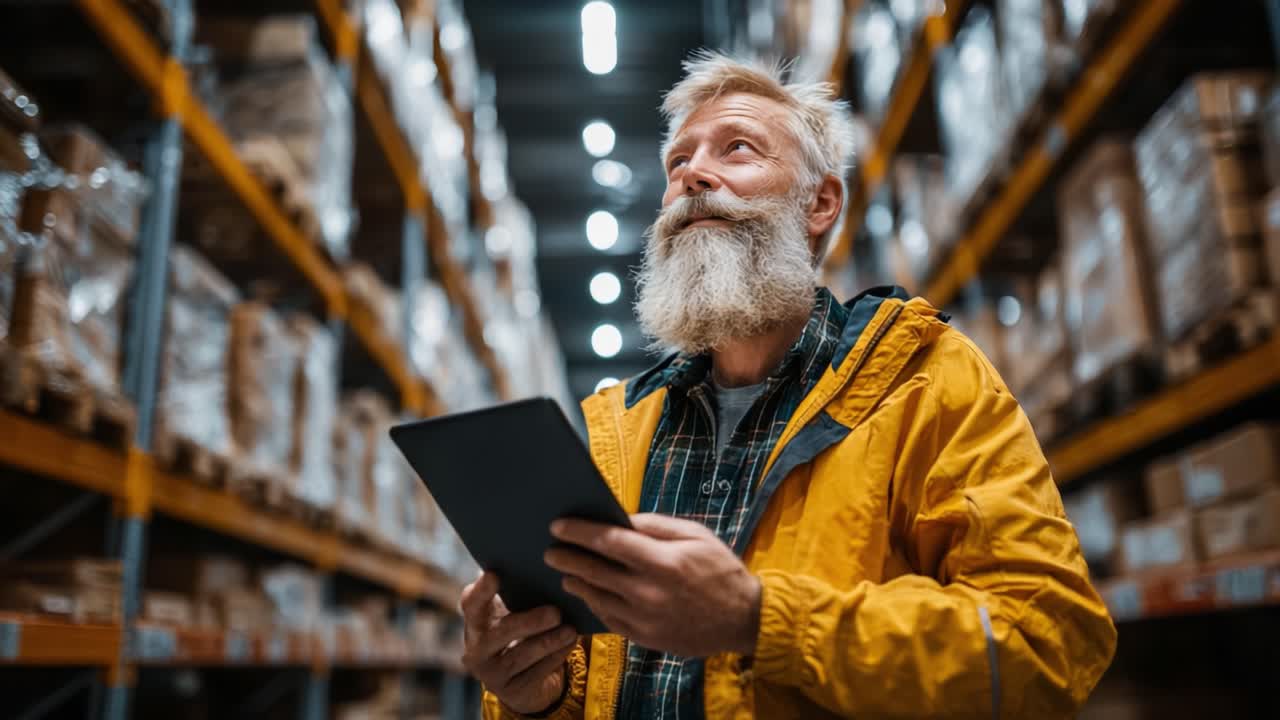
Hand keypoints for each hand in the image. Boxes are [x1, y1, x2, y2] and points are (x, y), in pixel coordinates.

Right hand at [460, 572, 578, 713]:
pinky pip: (534, 673)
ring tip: (570, 630)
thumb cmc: (521, 629)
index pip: (471, 603)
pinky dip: (555, 657)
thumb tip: (545, 564)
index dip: (481, 590)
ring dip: (548, 642)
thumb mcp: (514, 610)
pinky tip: (569, 643)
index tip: (495, 574)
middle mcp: (476, 647)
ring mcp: (490, 673)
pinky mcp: (510, 691)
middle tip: (556, 612)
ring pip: (520, 656)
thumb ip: (518, 591)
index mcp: (476, 620)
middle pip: (500, 633)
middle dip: (529, 622)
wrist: (523, 677)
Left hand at [545, 513, 760, 656]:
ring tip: (565, 572)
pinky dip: (594, 604)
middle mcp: (649, 593)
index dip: (580, 532)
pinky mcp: (645, 638)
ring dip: (576, 582)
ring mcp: (645, 619)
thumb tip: (620, 520)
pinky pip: (609, 619)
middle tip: (550, 550)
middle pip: (594, 571)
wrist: (744, 619)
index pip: (609, 542)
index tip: (558, 526)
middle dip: (567, 558)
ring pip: (597, 598)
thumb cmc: (721, 570)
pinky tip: (588, 593)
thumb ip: (656, 526)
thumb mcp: (696, 535)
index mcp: (663, 562)